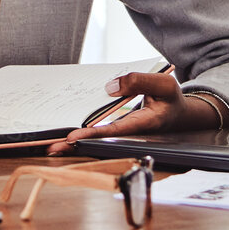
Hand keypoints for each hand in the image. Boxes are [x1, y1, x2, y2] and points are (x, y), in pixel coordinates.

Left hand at [49, 72, 220, 154]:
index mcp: (146, 123)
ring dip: (75, 143)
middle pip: (101, 141)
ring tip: (50, 146)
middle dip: (77, 146)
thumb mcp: (163, 83)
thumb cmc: (170, 98)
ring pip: (96, 140)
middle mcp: (131, 132)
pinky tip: (63, 136)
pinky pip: (96, 132)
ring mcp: (122, 132)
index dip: (95, 134)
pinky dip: (81, 134)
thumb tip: (109, 86)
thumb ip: (139, 81)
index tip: (74, 137)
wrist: (178, 113)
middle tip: (52, 148)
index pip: (117, 130)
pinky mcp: (116, 129)